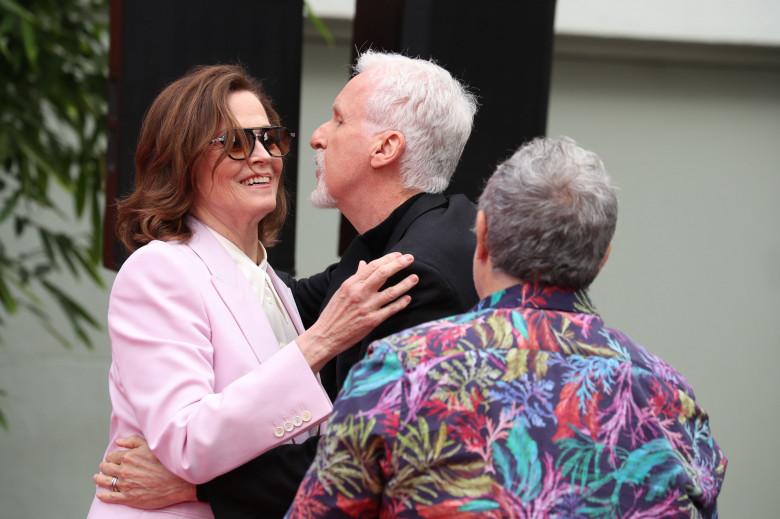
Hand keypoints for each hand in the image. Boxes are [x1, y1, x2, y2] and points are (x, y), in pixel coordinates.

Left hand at [93, 435, 196, 508]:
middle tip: (105, 467)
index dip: (112, 457)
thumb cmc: (166, 463)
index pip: (112, 456)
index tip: (113, 459)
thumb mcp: (151, 446)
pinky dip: (103, 496)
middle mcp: (124, 471)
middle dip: (104, 467)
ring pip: (105, 482)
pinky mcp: (129, 498)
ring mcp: (125, 485)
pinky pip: (110, 497)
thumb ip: (133, 441)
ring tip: (97, 478)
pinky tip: (101, 494)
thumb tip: (119, 441)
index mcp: (128, 457)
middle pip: (106, 468)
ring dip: (99, 479)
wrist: (179, 482)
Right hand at [297, 252, 417, 371]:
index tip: (399, 255)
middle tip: (410, 258)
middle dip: (399, 264)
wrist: (326, 336)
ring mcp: (367, 307)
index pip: (373, 266)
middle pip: (383, 274)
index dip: (389, 258)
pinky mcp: (372, 321)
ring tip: (415, 277)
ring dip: (405, 283)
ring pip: (391, 292)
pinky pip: (391, 310)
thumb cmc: (333, 313)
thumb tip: (363, 264)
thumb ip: (355, 277)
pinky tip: (408, 298)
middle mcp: (360, 293)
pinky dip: (401, 303)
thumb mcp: (342, 291)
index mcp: (351, 284)